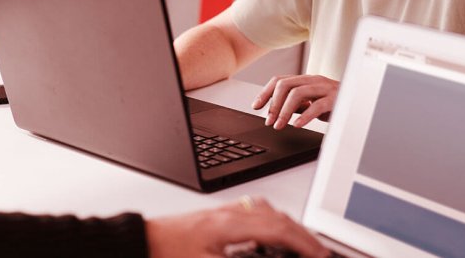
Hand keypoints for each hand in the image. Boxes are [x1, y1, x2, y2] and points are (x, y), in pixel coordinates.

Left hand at [146, 197, 328, 257]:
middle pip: (277, 217)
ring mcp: (225, 212)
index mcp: (230, 224)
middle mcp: (230, 213)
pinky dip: (272, 221)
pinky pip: (255, 212)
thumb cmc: (168, 251)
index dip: (303, 242)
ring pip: (267, 211)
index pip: (278, 229)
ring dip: (288, 226)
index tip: (319, 254)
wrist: (145, 240)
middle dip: (302, 234)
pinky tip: (270, 233)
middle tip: (318, 251)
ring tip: (300, 243)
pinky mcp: (219, 216)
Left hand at [252, 75, 339, 128]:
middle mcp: (314, 80)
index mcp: (306, 80)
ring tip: (279, 125)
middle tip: (269, 121)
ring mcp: (325, 88)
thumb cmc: (337, 104)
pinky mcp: (336, 99)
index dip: (265, 93)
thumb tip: (276, 111)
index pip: (279, 80)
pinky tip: (297, 124)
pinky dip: (305, 116)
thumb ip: (297, 105)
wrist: (364, 104)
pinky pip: (317, 105)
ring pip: (297, 92)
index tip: (256, 106)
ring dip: (284, 110)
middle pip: (285, 84)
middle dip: (273, 103)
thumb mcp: (312, 103)